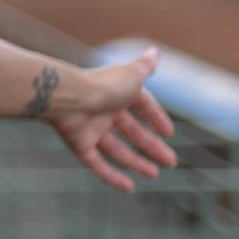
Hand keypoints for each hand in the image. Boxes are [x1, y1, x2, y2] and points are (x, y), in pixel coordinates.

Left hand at [41, 45, 175, 192]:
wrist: (67, 97)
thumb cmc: (103, 85)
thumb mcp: (132, 75)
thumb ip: (145, 66)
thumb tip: (154, 51)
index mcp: (116, 92)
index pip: (140, 105)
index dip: (155, 117)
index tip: (169, 132)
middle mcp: (103, 110)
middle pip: (130, 131)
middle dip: (150, 146)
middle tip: (171, 161)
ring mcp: (90, 128)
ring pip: (116, 149)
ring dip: (135, 162)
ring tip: (154, 174)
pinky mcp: (78, 144)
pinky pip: (96, 164)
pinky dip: (111, 176)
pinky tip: (128, 187)